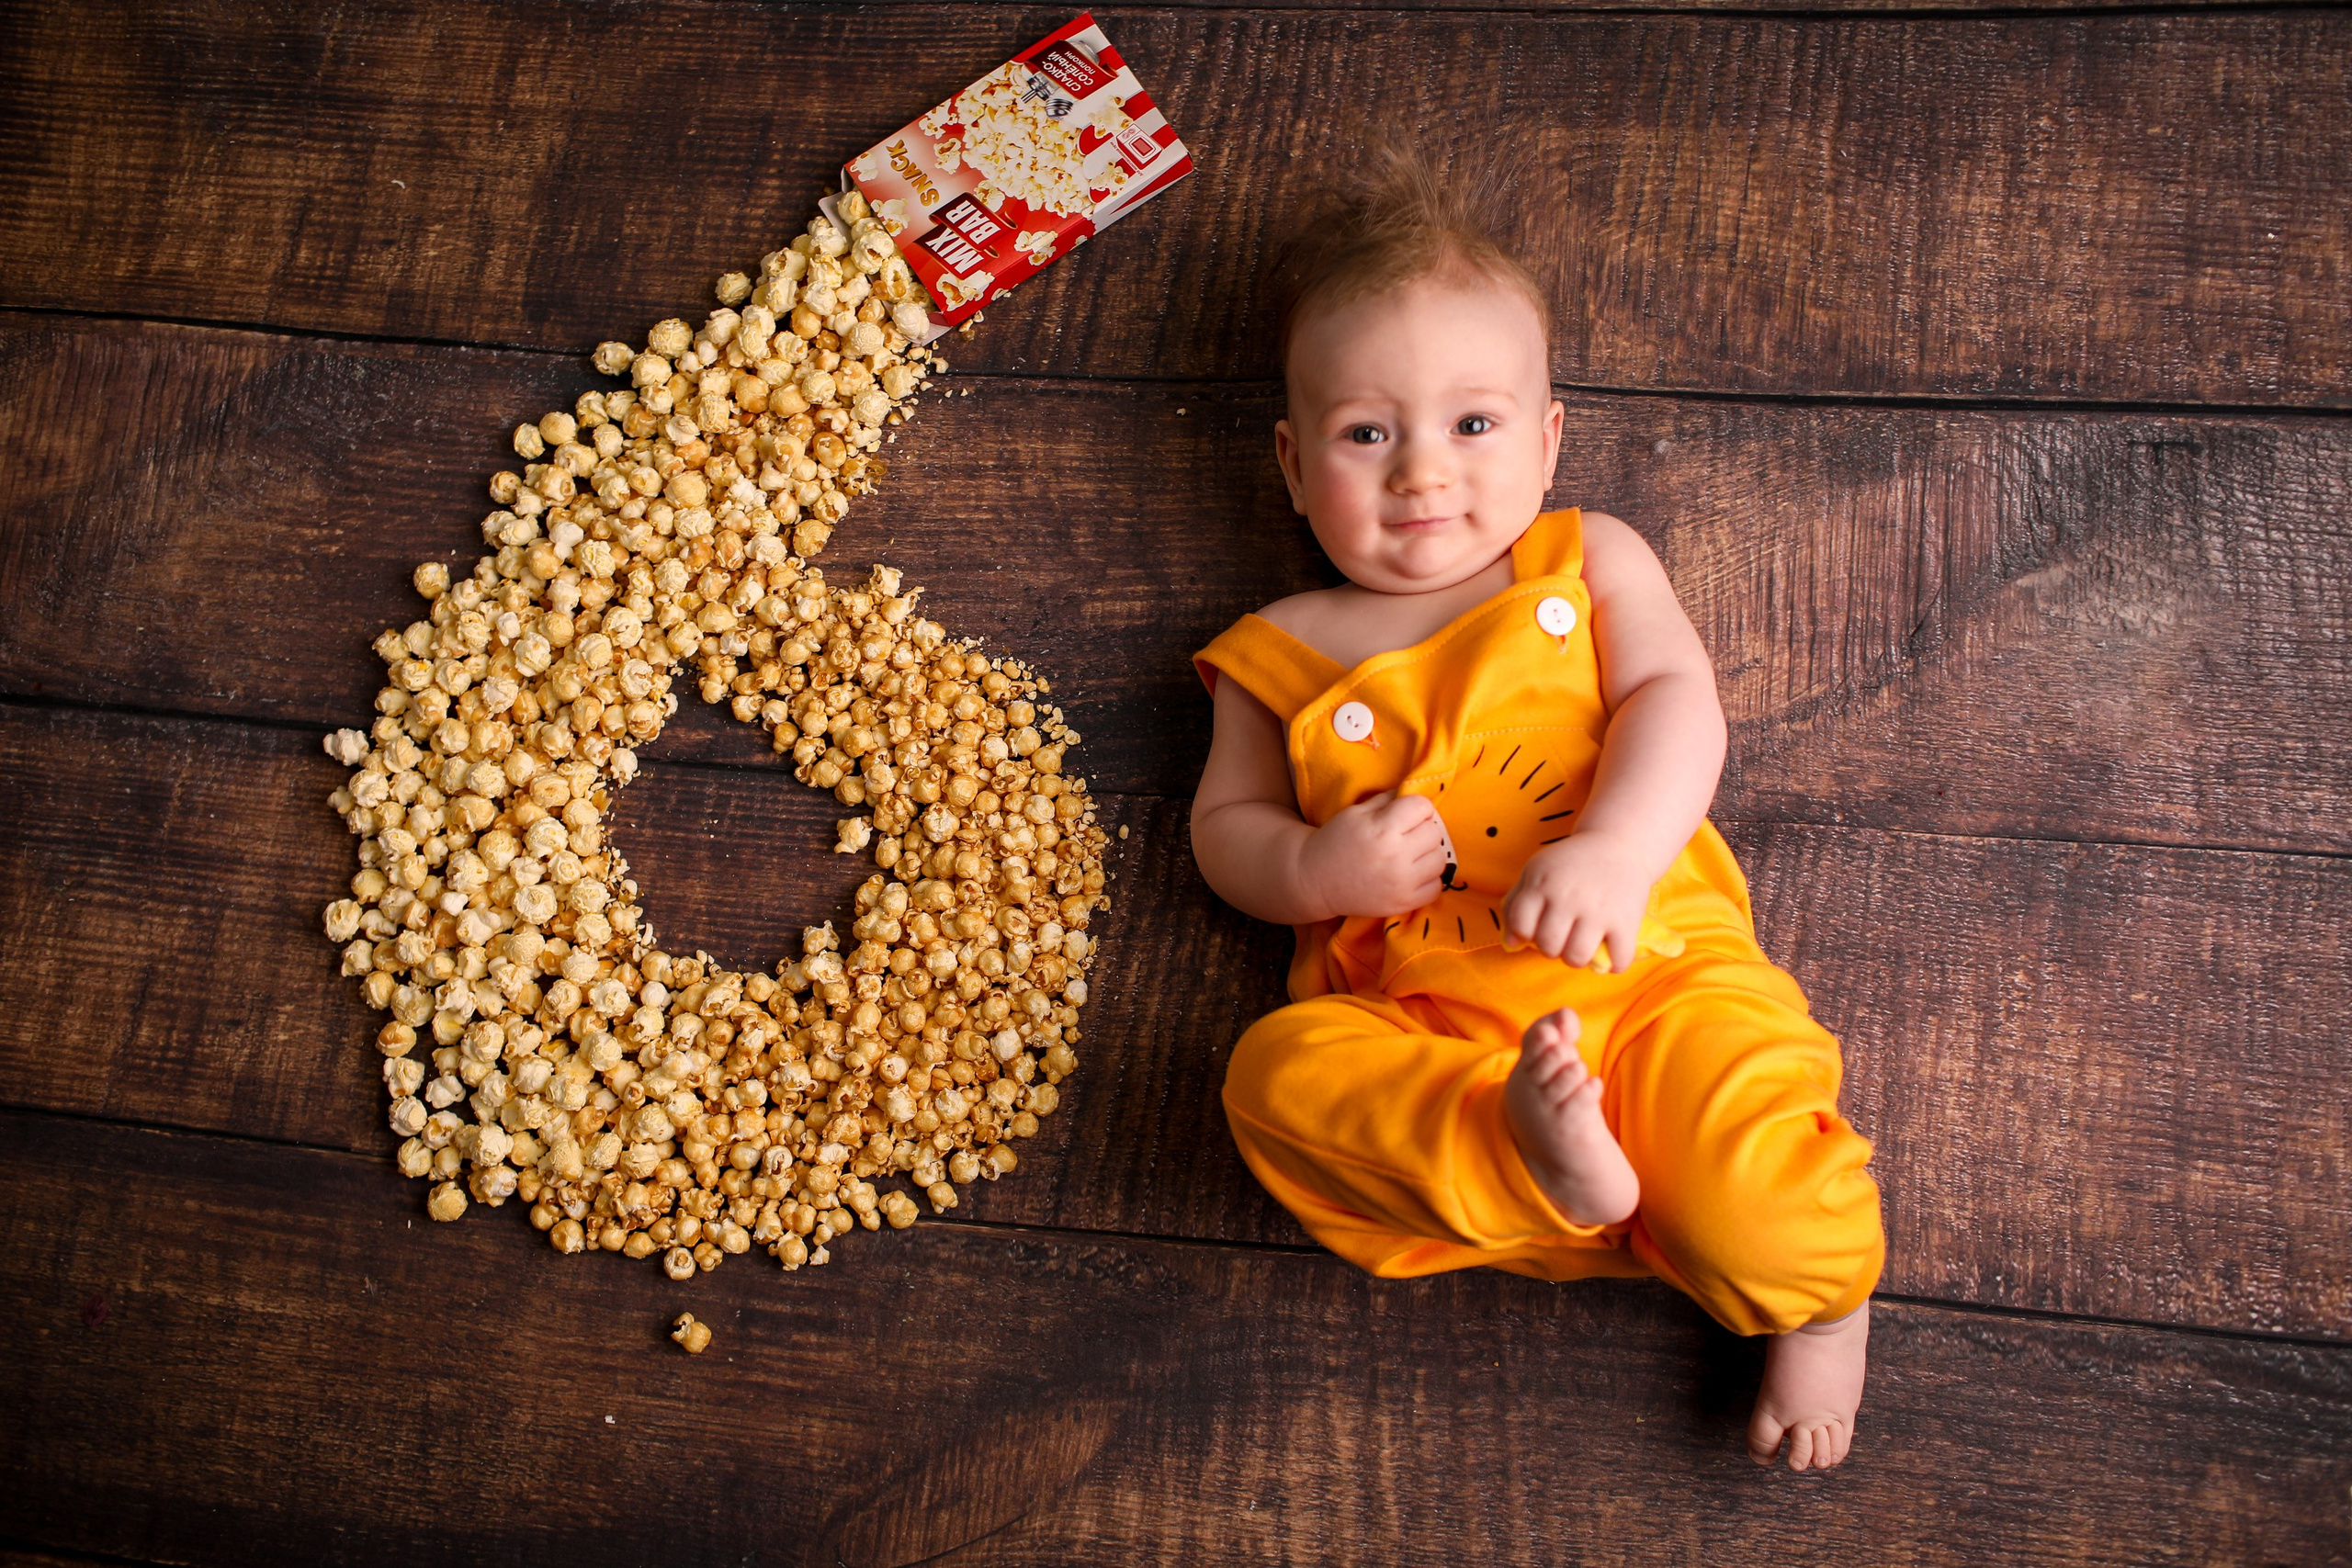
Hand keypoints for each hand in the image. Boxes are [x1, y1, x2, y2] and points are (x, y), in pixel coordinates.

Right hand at [1297, 790, 1449, 919]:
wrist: (1316, 880)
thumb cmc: (1337, 841)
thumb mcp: (1357, 812)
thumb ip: (1388, 800)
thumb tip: (1415, 791)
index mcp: (1383, 829)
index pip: (1423, 807)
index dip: (1415, 808)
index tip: (1405, 814)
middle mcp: (1396, 856)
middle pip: (1435, 832)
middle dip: (1423, 829)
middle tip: (1406, 835)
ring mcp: (1402, 883)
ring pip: (1440, 860)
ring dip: (1428, 854)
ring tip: (1410, 855)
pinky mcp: (1404, 903)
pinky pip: (1437, 887)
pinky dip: (1428, 880)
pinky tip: (1411, 874)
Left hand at [1502, 831, 1653, 971]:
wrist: (1618, 843)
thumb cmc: (1571, 863)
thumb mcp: (1536, 871)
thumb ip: (1516, 903)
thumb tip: (1511, 943)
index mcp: (1542, 884)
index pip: (1521, 925)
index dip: (1525, 933)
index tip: (1538, 928)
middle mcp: (1568, 897)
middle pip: (1548, 945)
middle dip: (1551, 949)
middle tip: (1562, 939)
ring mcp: (1597, 910)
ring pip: (1576, 957)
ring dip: (1576, 959)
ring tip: (1581, 948)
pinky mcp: (1625, 920)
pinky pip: (1617, 959)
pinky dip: (1615, 964)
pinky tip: (1612, 954)